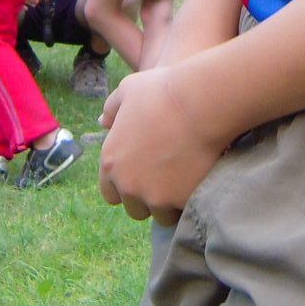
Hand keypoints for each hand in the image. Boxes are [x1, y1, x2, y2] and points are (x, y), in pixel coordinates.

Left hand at [97, 65, 226, 225]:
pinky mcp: (180, 201)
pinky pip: (183, 212)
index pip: (110, 193)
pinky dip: (190, 201)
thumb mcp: (128, 90)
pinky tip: (199, 181)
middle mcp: (128, 185)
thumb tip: (103, 121)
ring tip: (185, 182)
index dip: (127, 184)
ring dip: (170, 204)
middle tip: (167, 178)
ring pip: (161, 215)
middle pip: (135, 208)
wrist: (201, 104)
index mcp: (111, 162)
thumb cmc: (164, 91)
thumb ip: (112, 108)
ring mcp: (155, 196)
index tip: (144, 173)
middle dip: (148, 198)